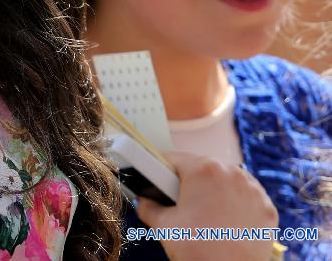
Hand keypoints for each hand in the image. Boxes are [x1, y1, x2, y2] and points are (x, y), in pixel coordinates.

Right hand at [135, 152, 277, 260]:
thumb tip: (144, 200)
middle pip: (203, 169)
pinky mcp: (267, 208)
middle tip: (184, 205)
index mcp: (203, 169)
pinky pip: (247, 197)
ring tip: (207, 214)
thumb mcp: (164, 225)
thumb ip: (148, 206)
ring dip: (216, 191)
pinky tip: (228, 220)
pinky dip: (238, 204)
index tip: (160, 181)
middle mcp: (231, 172)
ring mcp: (253, 190)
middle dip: (192, 183)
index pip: (175, 160)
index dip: (162, 171)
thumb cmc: (198, 251)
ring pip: (227, 180)